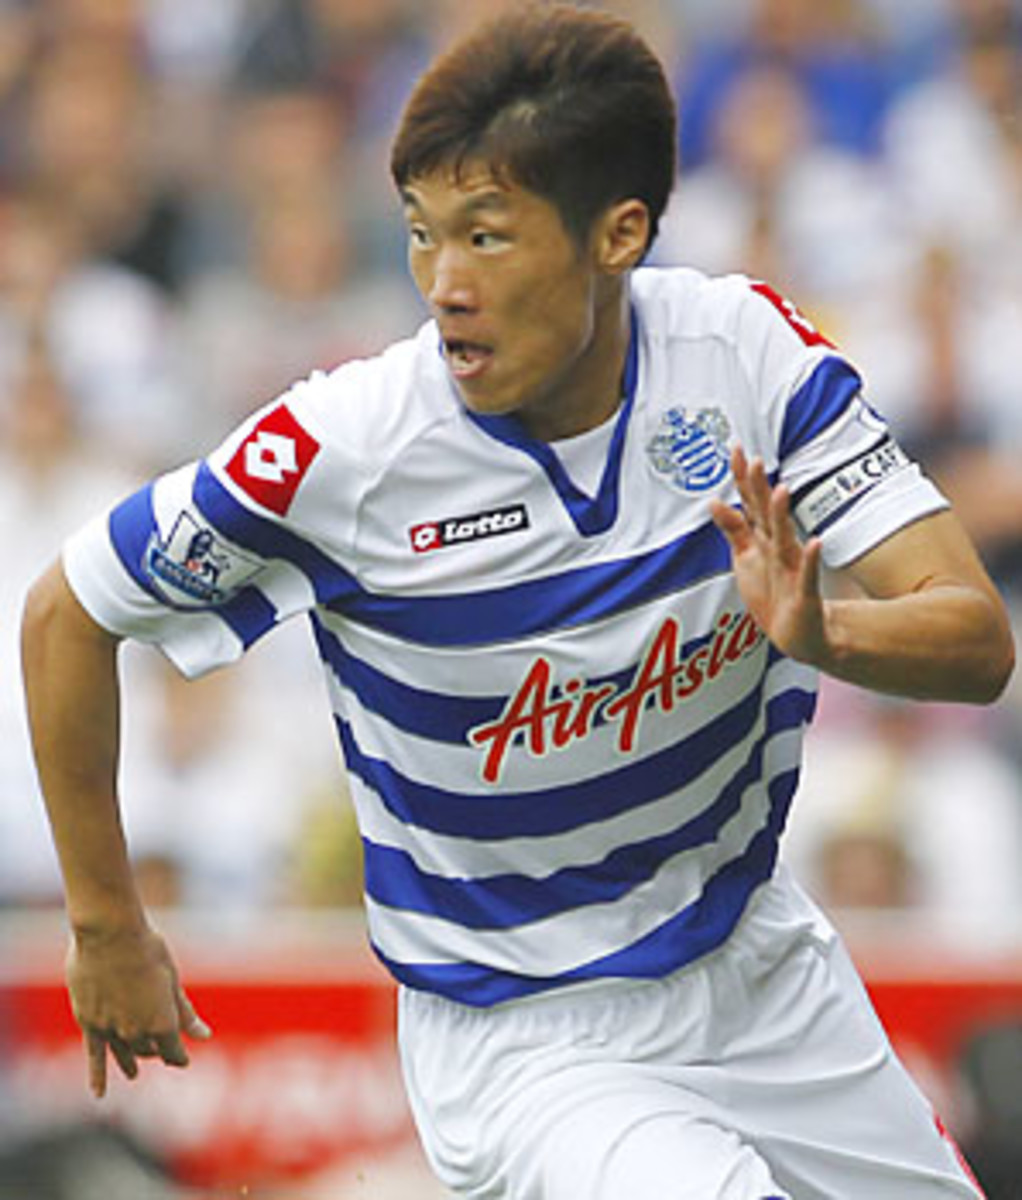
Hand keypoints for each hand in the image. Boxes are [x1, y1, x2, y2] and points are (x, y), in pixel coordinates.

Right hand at [66, 924, 211, 1097]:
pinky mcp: (90, 1022)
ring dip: (132, 1060)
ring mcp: (111, 1029)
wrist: (109, 934)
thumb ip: (184, 1012)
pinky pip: (94, 1055)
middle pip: (148, 1049)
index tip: (182, 1059)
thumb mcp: (172, 979)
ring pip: (125, 1051)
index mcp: (163, 1022)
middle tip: (159, 1047)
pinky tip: (98, 1093)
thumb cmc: (148, 949)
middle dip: (156, 1050)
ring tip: (134, 1072)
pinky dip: (97, 1075)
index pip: (173, 1051)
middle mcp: (137, 1032)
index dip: (179, 1056)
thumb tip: (204, 1036)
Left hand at [710, 446, 827, 664]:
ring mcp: (792, 569)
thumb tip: (714, 502)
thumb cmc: (773, 592)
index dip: (743, 479)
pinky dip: (809, 561)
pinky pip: (807, 575)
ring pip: (785, 538)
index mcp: (764, 539)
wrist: (800, 633)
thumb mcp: (746, 557)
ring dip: (782, 516)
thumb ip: (733, 529)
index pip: (752, 503)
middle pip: (766, 513)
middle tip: (755, 460)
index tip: (736, 450)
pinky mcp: (803, 594)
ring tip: (780, 491)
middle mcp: (779, 548)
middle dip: (760, 488)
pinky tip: (814, 544)